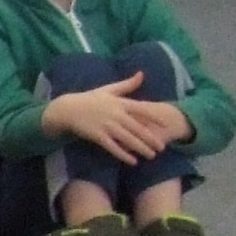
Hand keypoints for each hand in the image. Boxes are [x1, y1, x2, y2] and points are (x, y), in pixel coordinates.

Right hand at [45, 78, 189, 164]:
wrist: (68, 109)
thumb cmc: (90, 99)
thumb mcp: (108, 89)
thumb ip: (127, 84)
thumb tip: (142, 74)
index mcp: (120, 102)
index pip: (142, 109)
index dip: (155, 117)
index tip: (166, 124)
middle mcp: (115, 114)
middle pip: (137, 128)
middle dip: (150, 139)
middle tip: (162, 148)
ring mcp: (106, 126)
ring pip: (128, 139)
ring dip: (140, 148)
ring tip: (151, 156)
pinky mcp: (98, 136)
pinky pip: (113, 147)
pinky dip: (123, 154)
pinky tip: (132, 161)